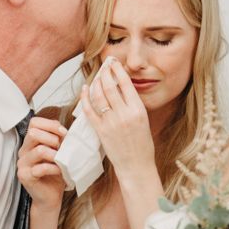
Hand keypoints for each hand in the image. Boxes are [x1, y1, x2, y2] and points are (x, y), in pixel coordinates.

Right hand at [17, 117, 66, 212]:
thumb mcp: (58, 152)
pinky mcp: (25, 176)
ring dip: (55, 154)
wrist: (50, 197)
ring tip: (62, 160)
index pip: (34, 122)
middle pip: (33, 133)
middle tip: (61, 148)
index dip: (50, 124)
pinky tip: (60, 171)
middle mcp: (23, 151)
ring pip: (39, 150)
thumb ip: (58, 139)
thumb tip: (64, 129)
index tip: (64, 133)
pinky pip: (41, 168)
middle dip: (52, 138)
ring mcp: (22, 164)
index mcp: (30, 142)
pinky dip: (54, 168)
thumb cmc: (55, 174)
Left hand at [81, 58, 155, 177]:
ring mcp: (111, 123)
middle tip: (104, 66)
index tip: (114, 63)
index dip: (118, 70)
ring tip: (97, 77)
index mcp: (138, 110)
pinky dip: (85, 98)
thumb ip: (132, 104)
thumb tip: (121, 87)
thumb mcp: (143, 120)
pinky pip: (89, 110)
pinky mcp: (100, 131)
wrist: (136, 166)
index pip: (126, 83)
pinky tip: (85, 89)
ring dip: (96, 83)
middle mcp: (124, 115)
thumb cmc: (142, 144)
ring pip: (98, 96)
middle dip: (105, 73)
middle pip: (110, 87)